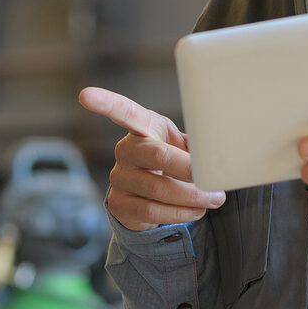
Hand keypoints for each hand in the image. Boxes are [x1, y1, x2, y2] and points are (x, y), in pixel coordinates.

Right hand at [78, 87, 226, 231]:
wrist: (155, 196)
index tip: (85, 95)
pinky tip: (196, 210)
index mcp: (142, 127)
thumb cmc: (175, 160)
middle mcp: (125, 150)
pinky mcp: (118, 204)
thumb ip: (199, 145)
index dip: (105, 102)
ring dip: (192, 197)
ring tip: (213, 198)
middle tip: (214, 182)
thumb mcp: (185, 144)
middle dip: (190, 170)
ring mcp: (118, 177)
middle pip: (157, 155)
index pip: (123, 111)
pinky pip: (152, 212)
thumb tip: (222, 158)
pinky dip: (180, 213)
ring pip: (158, 189)